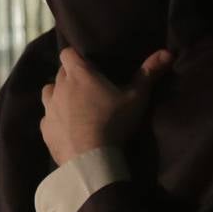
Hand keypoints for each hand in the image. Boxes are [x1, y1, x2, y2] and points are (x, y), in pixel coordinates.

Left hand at [40, 47, 171, 165]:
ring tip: (73, 104)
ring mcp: (48, 108)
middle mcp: (58, 87)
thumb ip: (149, 74)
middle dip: (70, 75)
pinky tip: (66, 127)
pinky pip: (47, 117)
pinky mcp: (44, 128)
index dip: (75, 56)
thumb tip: (167, 52)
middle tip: (87, 86)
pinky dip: (54, 118)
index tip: (86, 63)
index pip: (67, 53)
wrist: (90, 159)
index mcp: (78, 75)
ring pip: (48, 92)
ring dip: (58, 94)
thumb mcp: (136, 98)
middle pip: (60, 72)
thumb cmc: (113, 122)